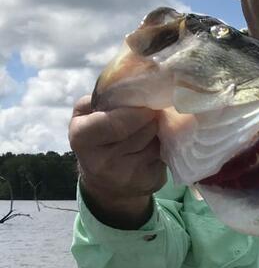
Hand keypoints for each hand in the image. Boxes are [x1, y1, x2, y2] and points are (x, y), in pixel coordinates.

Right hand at [68, 95, 165, 227]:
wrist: (107, 182)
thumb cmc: (99, 137)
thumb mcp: (87, 114)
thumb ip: (102, 97)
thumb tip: (133, 85)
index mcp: (82, 137)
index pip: (116, 122)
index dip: (137, 111)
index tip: (146, 105)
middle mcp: (102, 161)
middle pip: (144, 129)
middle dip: (152, 117)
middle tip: (152, 112)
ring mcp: (126, 175)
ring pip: (157, 140)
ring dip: (160, 130)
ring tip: (151, 129)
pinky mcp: (148, 182)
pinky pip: (166, 154)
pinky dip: (166, 145)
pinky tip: (156, 145)